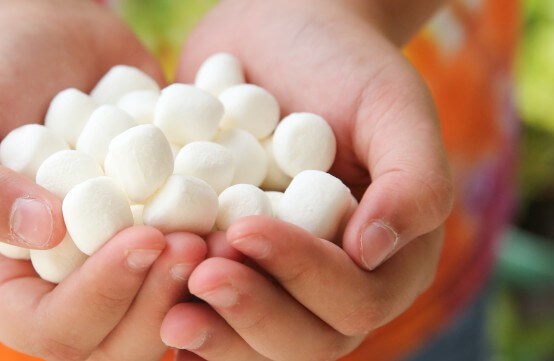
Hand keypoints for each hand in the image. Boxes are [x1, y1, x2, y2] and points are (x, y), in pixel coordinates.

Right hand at [0, 1, 203, 357]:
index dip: (104, 297)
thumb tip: (45, 234)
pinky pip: (198, 272)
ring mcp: (117, 273)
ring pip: (168, 319)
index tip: (145, 237)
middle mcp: (63, 295)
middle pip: (119, 345)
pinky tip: (252, 215)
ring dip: (202, 288)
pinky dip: (229, 255)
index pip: (54, 331)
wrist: (42, 42)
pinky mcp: (160, 243)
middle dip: (161, 301)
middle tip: (197, 242)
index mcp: (2, 290)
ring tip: (227, 232)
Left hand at [162, 0, 453, 358]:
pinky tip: (141, 300)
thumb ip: (412, 179)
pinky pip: (207, 316)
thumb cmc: (343, 64)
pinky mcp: (226, 272)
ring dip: (212, 331)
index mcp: (389, 260)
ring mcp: (277, 285)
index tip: (246, 231)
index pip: (355, 298)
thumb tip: (374, 250)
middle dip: (252, 314)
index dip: (303, 274)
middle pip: (306, 341)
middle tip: (199, 276)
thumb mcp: (392, 105)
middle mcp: (335, 285)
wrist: (276, 35)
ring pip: (253, 344)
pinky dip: (173, 311)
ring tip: (163, 306)